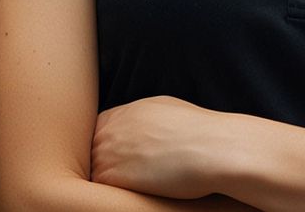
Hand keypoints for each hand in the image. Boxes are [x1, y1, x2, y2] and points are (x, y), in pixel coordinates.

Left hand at [92, 95, 230, 199]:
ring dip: (107, 181)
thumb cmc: (200, 131)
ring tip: (132, 187)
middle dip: (105, 164)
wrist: (212, 148)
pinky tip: (131, 194)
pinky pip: (97, 189)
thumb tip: (141, 128)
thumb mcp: (166, 109)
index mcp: (123, 113)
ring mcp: (107, 152)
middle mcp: (110, 129)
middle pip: (92, 152)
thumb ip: (143, 118)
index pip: (99, 132)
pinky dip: (109, 195)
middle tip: (127, 176)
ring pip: (94, 171)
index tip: (120, 159)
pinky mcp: (110, 176)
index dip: (108, 148)